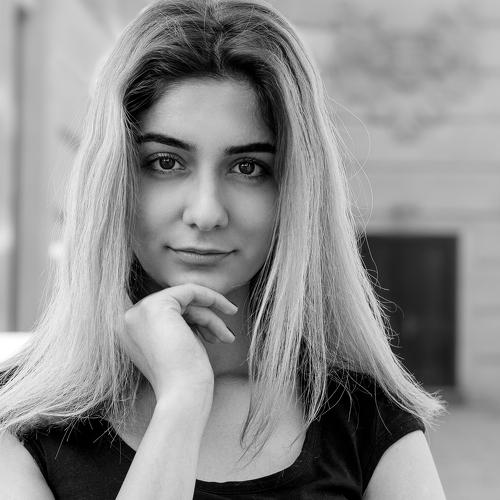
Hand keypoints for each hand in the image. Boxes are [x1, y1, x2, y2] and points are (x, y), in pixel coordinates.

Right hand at [120, 283, 237, 400]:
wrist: (182, 395)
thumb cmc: (184, 378)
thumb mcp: (177, 344)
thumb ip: (179, 323)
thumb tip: (196, 304)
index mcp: (129, 331)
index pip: (165, 314)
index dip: (191, 318)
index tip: (214, 329)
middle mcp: (128, 319)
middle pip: (176, 305)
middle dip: (203, 318)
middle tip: (225, 336)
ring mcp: (140, 311)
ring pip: (186, 300)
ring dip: (211, 318)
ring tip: (227, 337)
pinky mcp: (156, 305)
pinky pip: (190, 290)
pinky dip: (212, 298)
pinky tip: (229, 310)